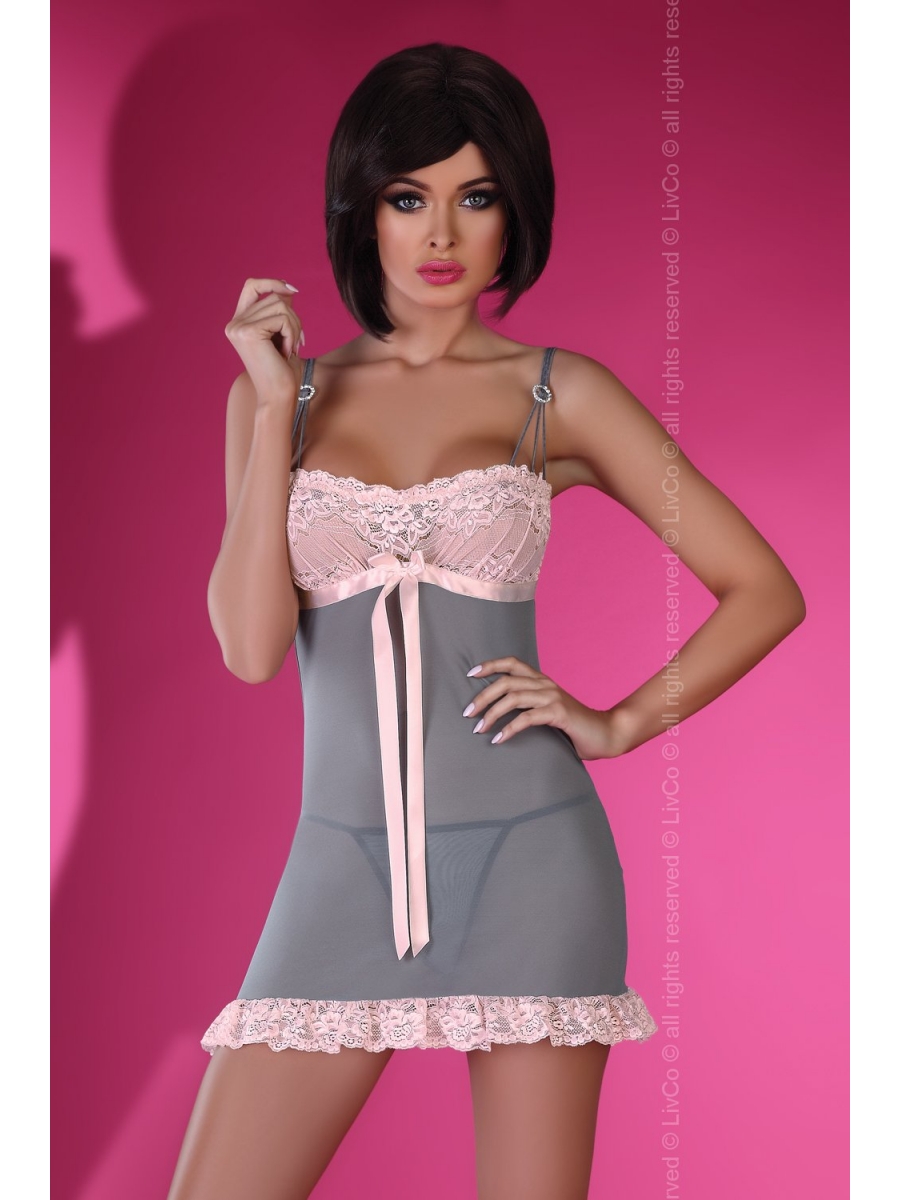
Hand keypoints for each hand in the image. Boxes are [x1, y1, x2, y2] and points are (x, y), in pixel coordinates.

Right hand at [224, 276, 305, 405]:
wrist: (278, 396)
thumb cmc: (282, 371)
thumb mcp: (282, 334)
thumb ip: (281, 312)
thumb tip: (287, 289)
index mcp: (238, 323)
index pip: (252, 286)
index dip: (272, 283)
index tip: (293, 290)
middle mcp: (234, 324)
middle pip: (273, 298)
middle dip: (293, 317)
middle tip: (297, 342)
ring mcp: (238, 327)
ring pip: (280, 305)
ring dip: (295, 326)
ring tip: (292, 347)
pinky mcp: (248, 332)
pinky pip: (282, 318)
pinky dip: (292, 334)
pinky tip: (288, 351)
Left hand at [463, 656, 625, 759]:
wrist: (608, 734)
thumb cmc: (575, 728)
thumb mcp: (549, 712)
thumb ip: (530, 709)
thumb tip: (501, 716)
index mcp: (542, 681)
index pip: (513, 664)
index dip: (490, 665)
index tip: (470, 673)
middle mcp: (546, 685)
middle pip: (506, 681)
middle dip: (482, 696)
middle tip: (467, 713)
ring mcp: (553, 697)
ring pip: (513, 697)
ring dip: (491, 713)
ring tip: (478, 729)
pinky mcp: (559, 713)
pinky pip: (526, 718)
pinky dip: (509, 729)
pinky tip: (498, 740)